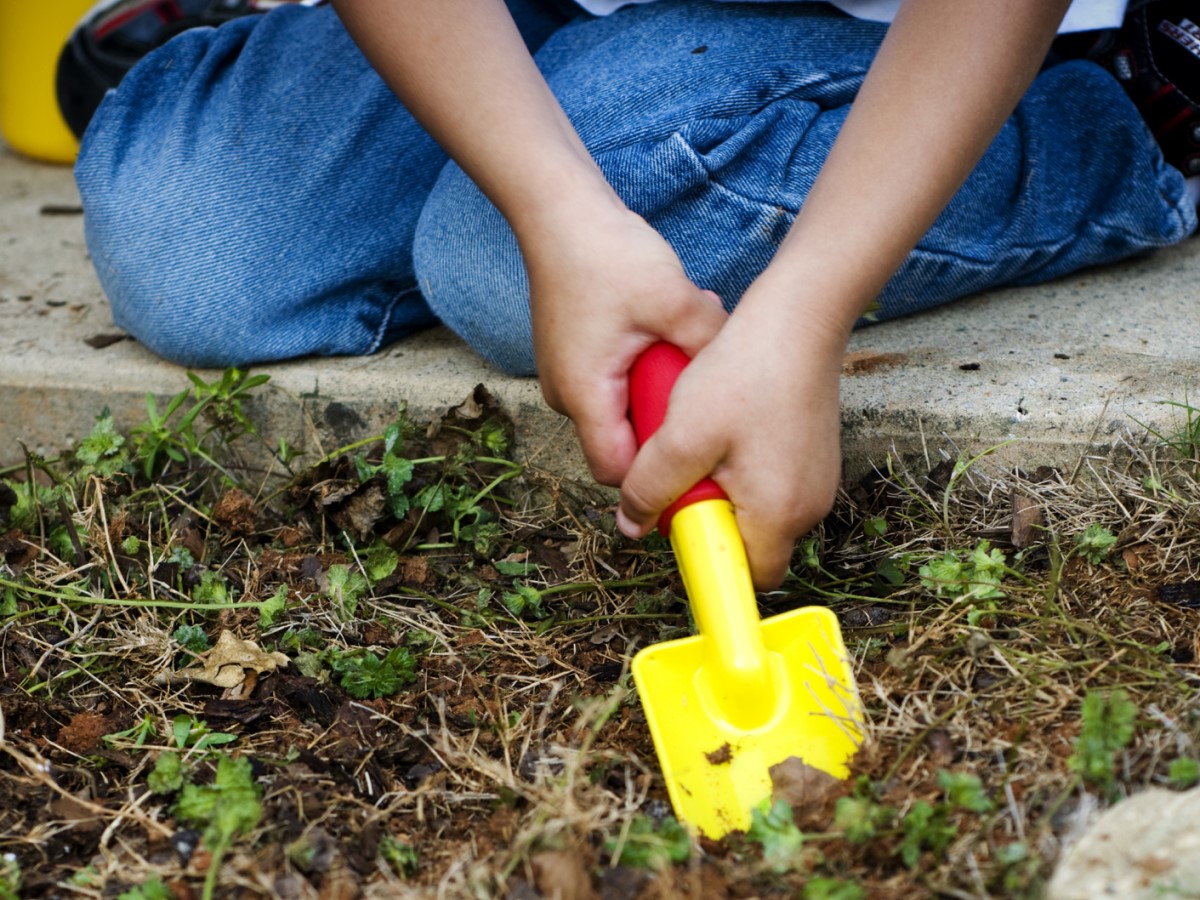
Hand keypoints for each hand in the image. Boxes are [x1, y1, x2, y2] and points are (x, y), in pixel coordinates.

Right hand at [519, 197, 727, 486]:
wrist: (560, 212)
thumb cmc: (606, 254)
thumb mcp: (674, 301)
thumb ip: (710, 343)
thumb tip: (745, 372)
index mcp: (585, 395)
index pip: (619, 473)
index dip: (660, 478)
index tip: (704, 461)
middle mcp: (567, 396)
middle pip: (623, 446)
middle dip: (666, 430)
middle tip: (705, 403)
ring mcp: (567, 378)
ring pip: (622, 413)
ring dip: (658, 394)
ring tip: (686, 357)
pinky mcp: (575, 359)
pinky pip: (614, 386)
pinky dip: (643, 373)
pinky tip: (668, 337)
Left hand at [615, 285, 847, 589]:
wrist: (800, 317)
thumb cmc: (745, 374)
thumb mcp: (682, 436)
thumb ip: (651, 488)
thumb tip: (632, 524)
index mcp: (779, 514)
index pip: (745, 576)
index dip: (707, 557)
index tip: (679, 522)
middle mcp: (810, 507)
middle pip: (750, 542)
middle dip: (710, 516)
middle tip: (685, 468)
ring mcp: (817, 479)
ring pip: (758, 508)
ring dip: (723, 486)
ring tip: (704, 438)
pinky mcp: (815, 454)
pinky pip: (772, 479)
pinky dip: (743, 465)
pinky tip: (727, 422)